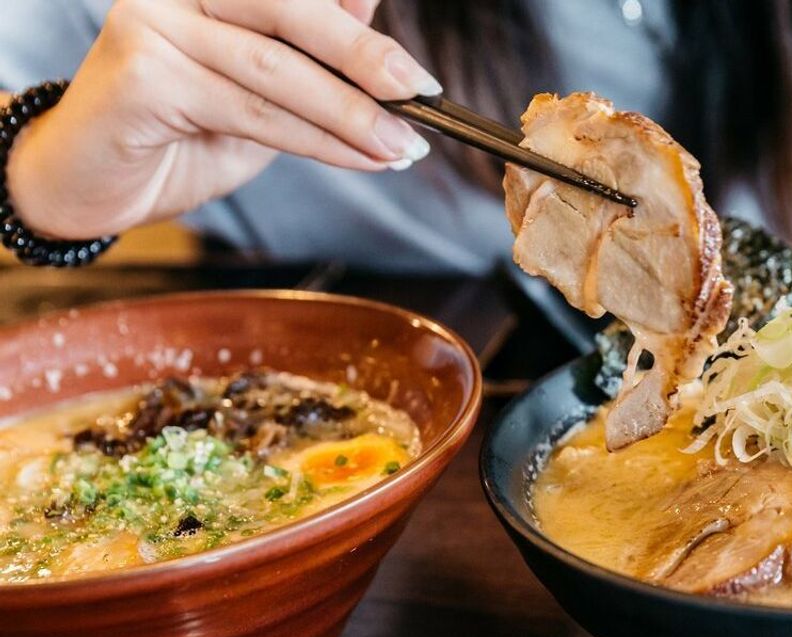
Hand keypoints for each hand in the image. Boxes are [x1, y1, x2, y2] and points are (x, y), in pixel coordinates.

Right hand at [6, 0, 437, 239]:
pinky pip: (252, 110)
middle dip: (368, 58)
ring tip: (401, 145)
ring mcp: (153, 22)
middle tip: (423, 95)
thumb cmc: (177, 135)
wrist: (92, 186)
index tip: (420, 64)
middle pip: (292, 12)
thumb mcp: (262, 89)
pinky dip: (316, 140)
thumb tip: (372, 12)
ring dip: (352, 114)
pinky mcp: (143, 73)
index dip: (360, 23)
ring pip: (278, 69)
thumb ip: (308, 50)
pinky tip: (359, 158)